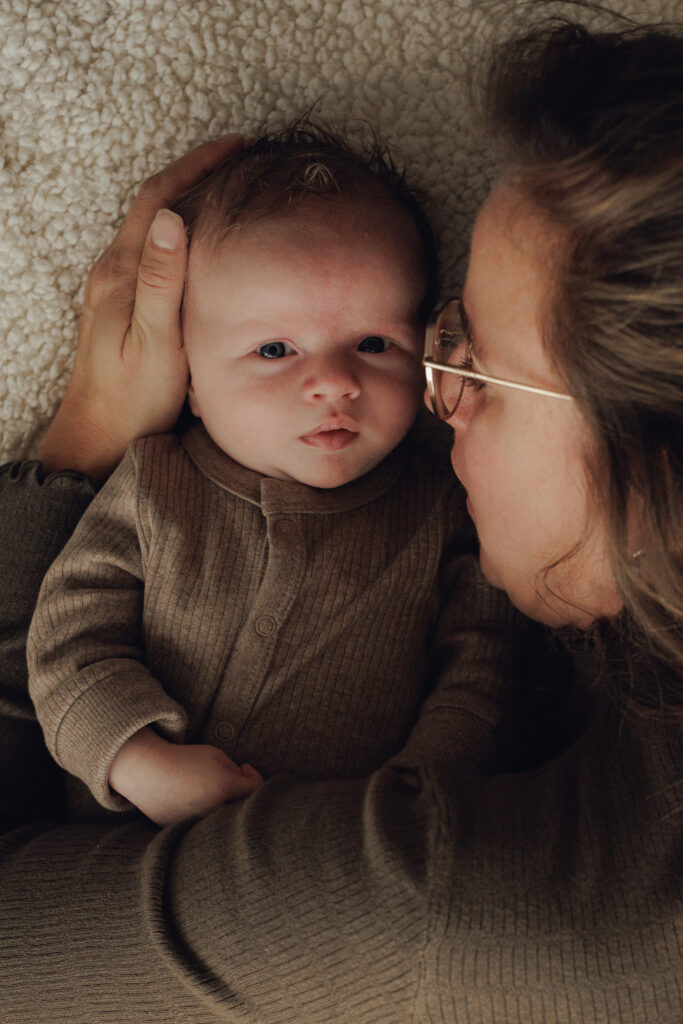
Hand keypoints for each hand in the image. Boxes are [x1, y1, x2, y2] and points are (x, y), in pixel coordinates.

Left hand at [37, 135, 246, 479]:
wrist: (98, 437)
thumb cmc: (132, 399)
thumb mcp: (154, 342)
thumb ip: (161, 281)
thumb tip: (172, 219)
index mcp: (122, 274)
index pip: (159, 201)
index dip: (197, 167)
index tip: (238, 147)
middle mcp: (113, 273)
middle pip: (155, 208)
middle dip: (197, 176)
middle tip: (243, 162)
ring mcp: (117, 290)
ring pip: (156, 230)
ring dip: (191, 203)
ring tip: (232, 193)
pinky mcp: (124, 308)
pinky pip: (155, 256)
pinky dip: (184, 237)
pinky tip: (206, 247)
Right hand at [109, 726, 263, 825]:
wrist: (146, 771)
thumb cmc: (183, 759)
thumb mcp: (215, 756)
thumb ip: (237, 773)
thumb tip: (246, 786)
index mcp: (224, 788)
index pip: (256, 789)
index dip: (254, 775)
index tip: (244, 766)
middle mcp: (214, 810)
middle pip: (243, 808)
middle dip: (242, 793)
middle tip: (231, 779)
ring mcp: (199, 825)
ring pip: (225, 821)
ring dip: (225, 806)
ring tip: (210, 789)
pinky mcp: (186, 833)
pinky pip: (205, 828)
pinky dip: (207, 816)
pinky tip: (195, 800)